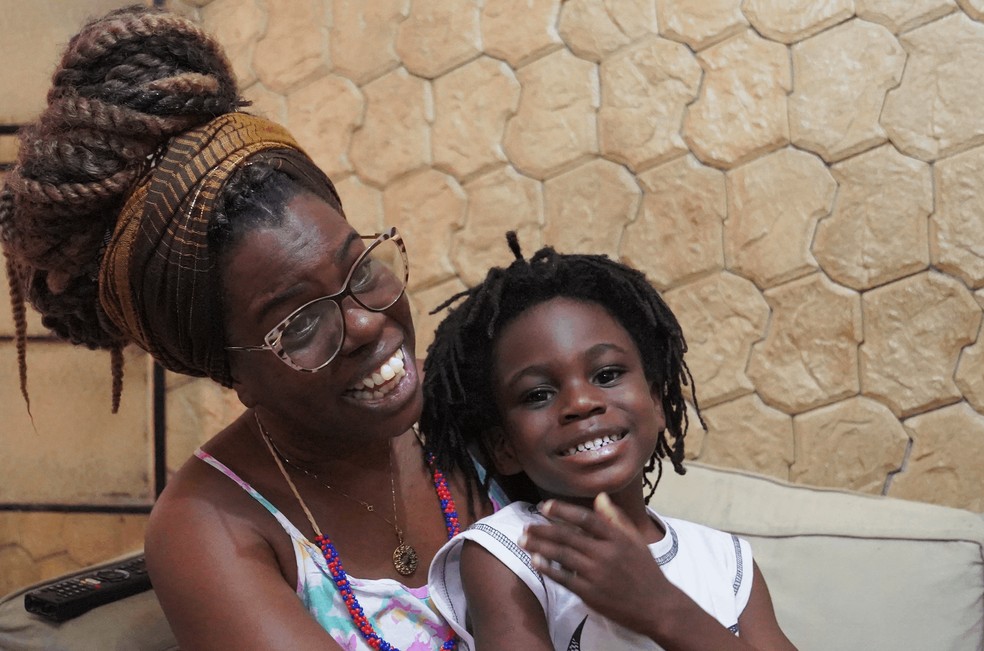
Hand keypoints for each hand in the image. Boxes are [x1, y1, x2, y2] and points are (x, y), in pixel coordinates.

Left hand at [518, 493, 680, 636]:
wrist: (657, 606)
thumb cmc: (646, 570)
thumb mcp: (636, 540)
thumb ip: (616, 519)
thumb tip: (600, 497)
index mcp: (617, 538)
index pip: (585, 519)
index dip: (562, 510)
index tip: (544, 506)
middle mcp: (606, 553)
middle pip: (568, 537)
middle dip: (543, 529)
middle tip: (526, 525)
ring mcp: (597, 574)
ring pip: (562, 556)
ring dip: (540, 546)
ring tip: (523, 540)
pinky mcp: (591, 593)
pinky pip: (564, 578)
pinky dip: (548, 569)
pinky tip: (535, 561)